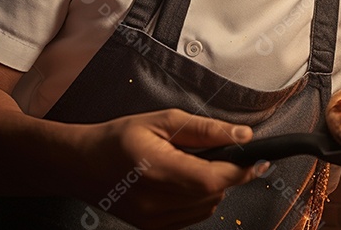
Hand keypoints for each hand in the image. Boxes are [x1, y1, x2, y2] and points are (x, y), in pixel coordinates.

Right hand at [75, 109, 266, 229]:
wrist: (82, 165)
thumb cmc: (118, 139)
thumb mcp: (163, 122)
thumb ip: (206, 130)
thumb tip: (242, 135)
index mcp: (158, 170)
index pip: (214, 178)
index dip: (241, 169)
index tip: (257, 159)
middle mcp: (156, 201)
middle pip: (214, 193)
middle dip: (227, 173)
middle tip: (219, 152)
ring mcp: (154, 220)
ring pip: (208, 207)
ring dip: (213, 186)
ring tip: (193, 165)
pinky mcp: (154, 228)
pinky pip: (193, 216)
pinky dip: (199, 199)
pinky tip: (184, 181)